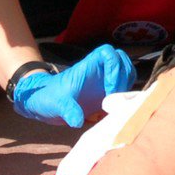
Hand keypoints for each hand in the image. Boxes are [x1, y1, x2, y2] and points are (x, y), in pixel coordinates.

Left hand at [12, 45, 136, 126]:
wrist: (46, 103)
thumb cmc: (49, 98)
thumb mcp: (56, 104)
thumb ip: (67, 110)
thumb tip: (77, 121)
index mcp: (87, 67)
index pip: (107, 52)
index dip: (114, 66)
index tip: (109, 88)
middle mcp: (98, 70)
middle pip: (122, 59)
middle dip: (124, 77)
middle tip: (116, 97)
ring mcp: (104, 79)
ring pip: (126, 71)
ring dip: (127, 85)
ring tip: (118, 103)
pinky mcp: (107, 91)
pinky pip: (124, 85)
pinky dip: (126, 94)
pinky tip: (117, 108)